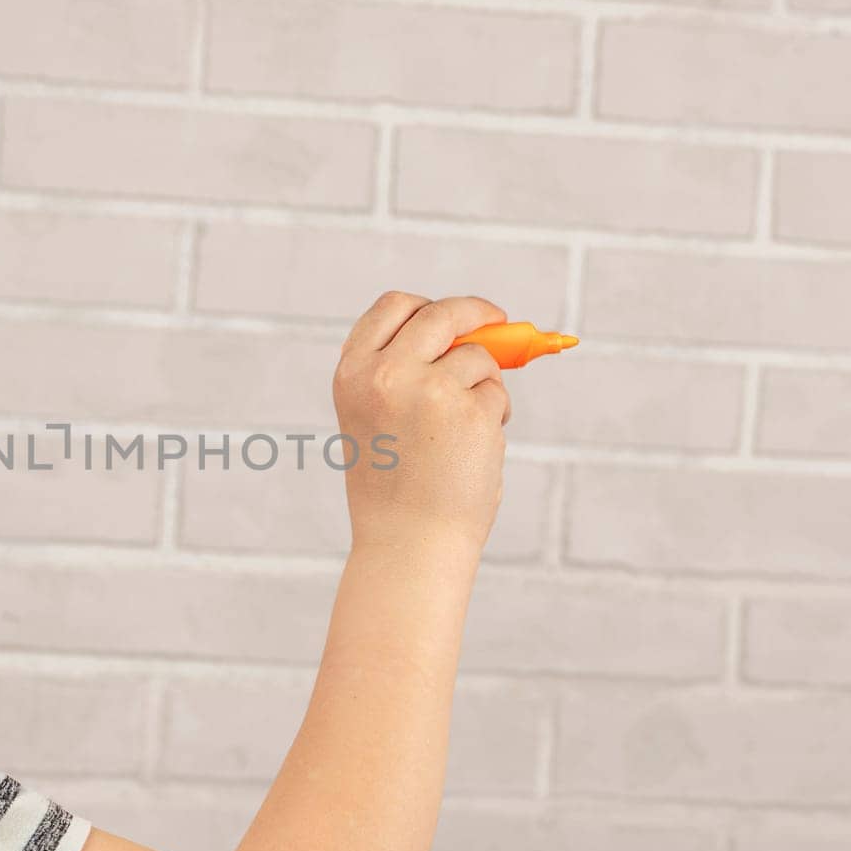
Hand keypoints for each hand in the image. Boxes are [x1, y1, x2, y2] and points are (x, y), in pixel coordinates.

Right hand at [332, 292, 510, 553]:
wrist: (408, 544)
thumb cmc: (394, 489)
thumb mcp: (374, 419)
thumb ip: (404, 372)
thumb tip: (472, 332)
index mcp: (352, 374)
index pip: (392, 308)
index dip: (427, 306)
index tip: (454, 314)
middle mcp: (386, 373)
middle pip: (442, 315)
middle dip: (476, 313)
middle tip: (499, 322)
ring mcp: (430, 389)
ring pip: (478, 358)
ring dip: (485, 385)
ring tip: (467, 434)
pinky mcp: (471, 410)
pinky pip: (496, 393)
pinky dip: (496, 416)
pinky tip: (474, 452)